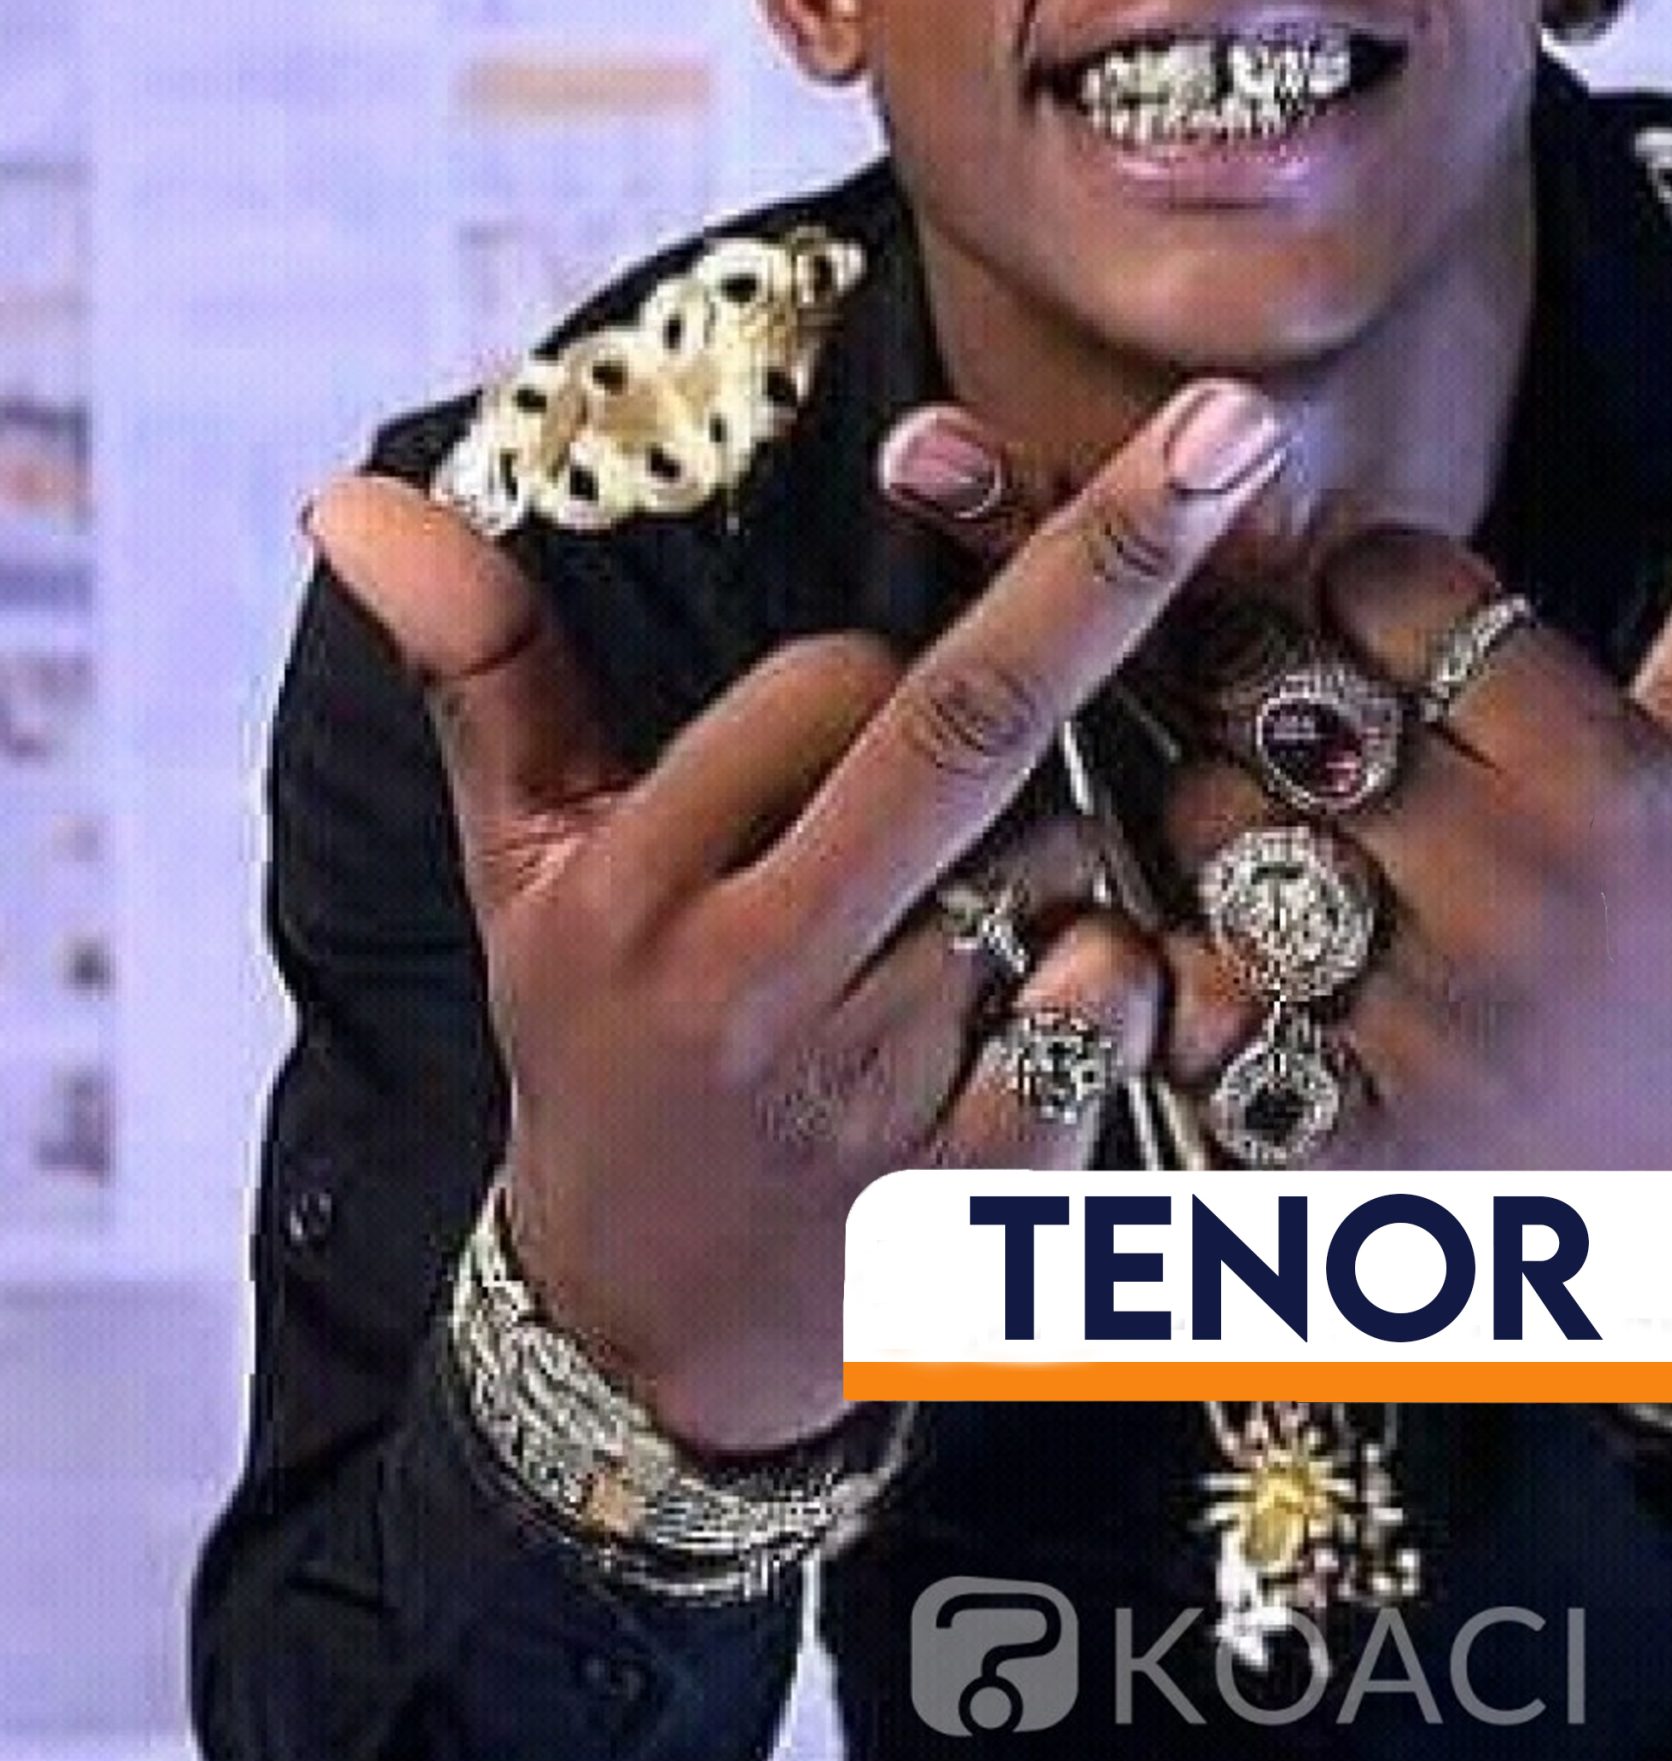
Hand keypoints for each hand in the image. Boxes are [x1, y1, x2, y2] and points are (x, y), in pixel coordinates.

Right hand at [307, 377, 1287, 1448]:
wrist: (644, 1332)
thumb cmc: (601, 1046)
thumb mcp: (520, 871)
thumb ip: (485, 673)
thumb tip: (351, 494)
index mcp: (634, 893)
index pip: (826, 686)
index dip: (886, 664)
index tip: (860, 709)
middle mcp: (748, 987)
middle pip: (966, 734)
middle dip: (1112, 565)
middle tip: (1232, 428)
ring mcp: (870, 1099)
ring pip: (1063, 868)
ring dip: (1081, 842)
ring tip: (979, 923)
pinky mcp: (971, 1198)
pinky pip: (1108, 1011)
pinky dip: (1121, 973)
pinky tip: (1055, 1002)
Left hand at [884, 290, 1671, 1171]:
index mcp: (1622, 775)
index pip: (1384, 581)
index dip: (1383, 608)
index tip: (1434, 671)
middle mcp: (1523, 902)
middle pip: (1267, 694)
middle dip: (1280, 716)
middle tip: (1359, 785)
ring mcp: (1422, 1038)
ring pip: (1195, 826)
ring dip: (1217, 837)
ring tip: (1321, 887)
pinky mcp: (1333, 1158)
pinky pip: (1165, 988)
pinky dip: (1179, 978)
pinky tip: (1270, 999)